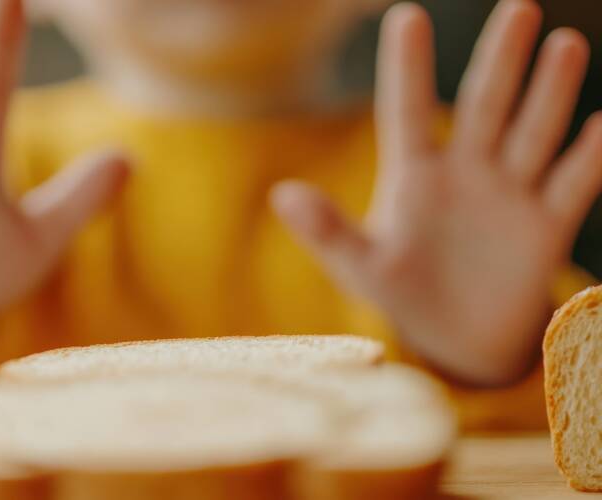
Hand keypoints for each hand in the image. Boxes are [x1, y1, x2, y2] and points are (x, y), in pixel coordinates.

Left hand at [272, 0, 601, 385]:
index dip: (408, 68)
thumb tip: (281, 196)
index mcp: (413, 175)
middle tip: (517, 8)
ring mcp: (509, 193)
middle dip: (499, 61)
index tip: (406, 15)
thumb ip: (327, 231)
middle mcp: (465, 172)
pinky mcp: (546, 226)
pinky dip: (589, 159)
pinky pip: (572, 186)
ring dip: (549, 94)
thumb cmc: (401, 293)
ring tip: (565, 44)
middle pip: (485, 106)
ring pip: (532, 133)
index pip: (407, 111)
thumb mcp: (359, 265)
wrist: (457, 339)